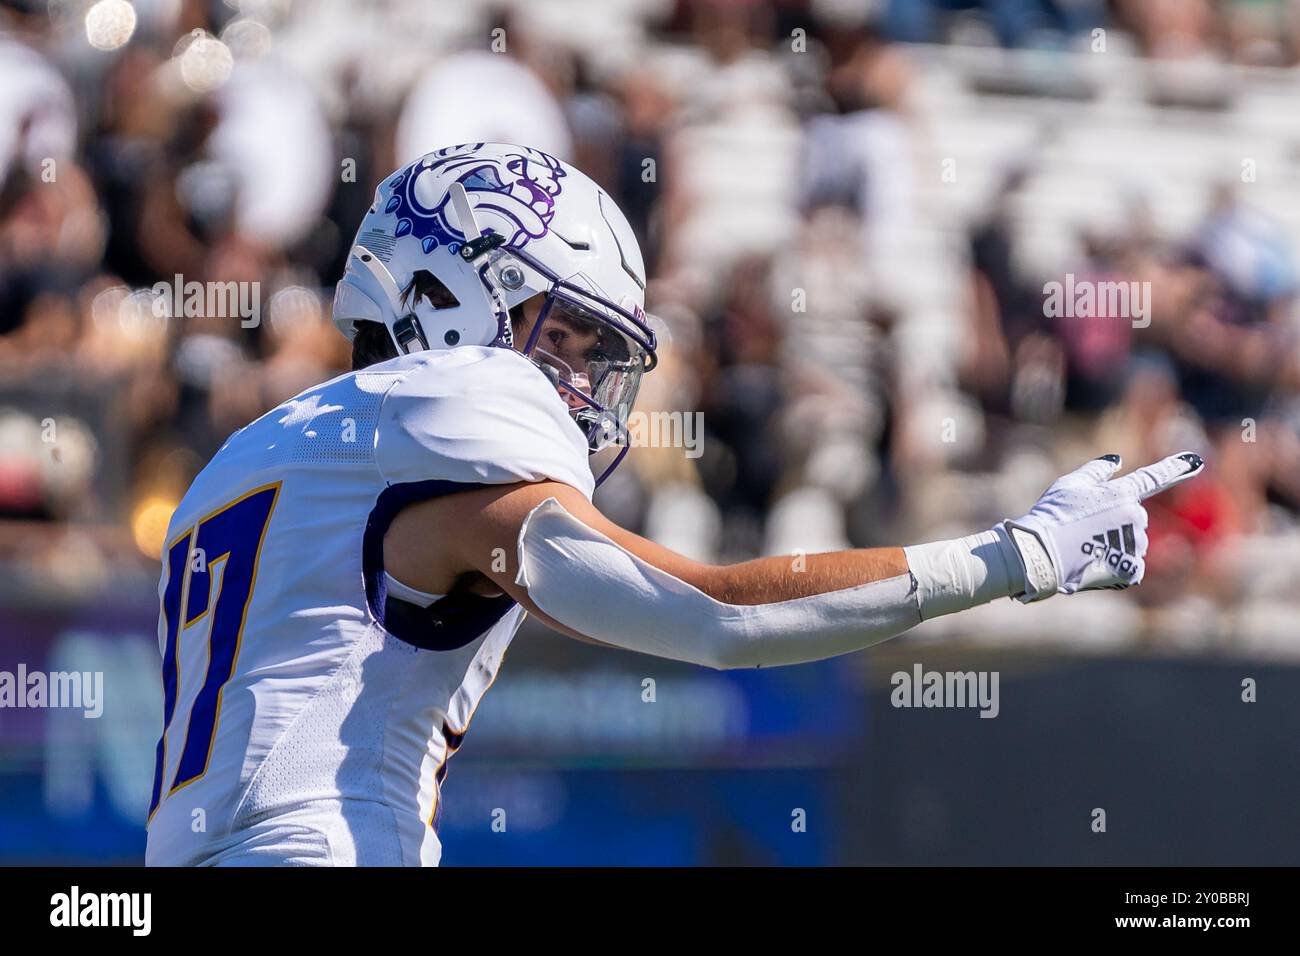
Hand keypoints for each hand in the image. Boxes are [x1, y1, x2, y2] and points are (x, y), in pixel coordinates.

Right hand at [999, 453, 1204, 601]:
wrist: (1041, 553)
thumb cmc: (1052, 515)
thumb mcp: (1069, 484)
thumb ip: (1097, 471)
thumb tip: (1116, 460)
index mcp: (1122, 493)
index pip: (1153, 478)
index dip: (1175, 468)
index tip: (1196, 461)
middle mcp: (1135, 516)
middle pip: (1133, 519)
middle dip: (1115, 525)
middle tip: (1083, 531)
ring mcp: (1135, 543)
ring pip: (1131, 544)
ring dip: (1114, 547)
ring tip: (1084, 549)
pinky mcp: (1131, 568)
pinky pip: (1131, 566)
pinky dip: (1116, 567)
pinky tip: (1095, 565)